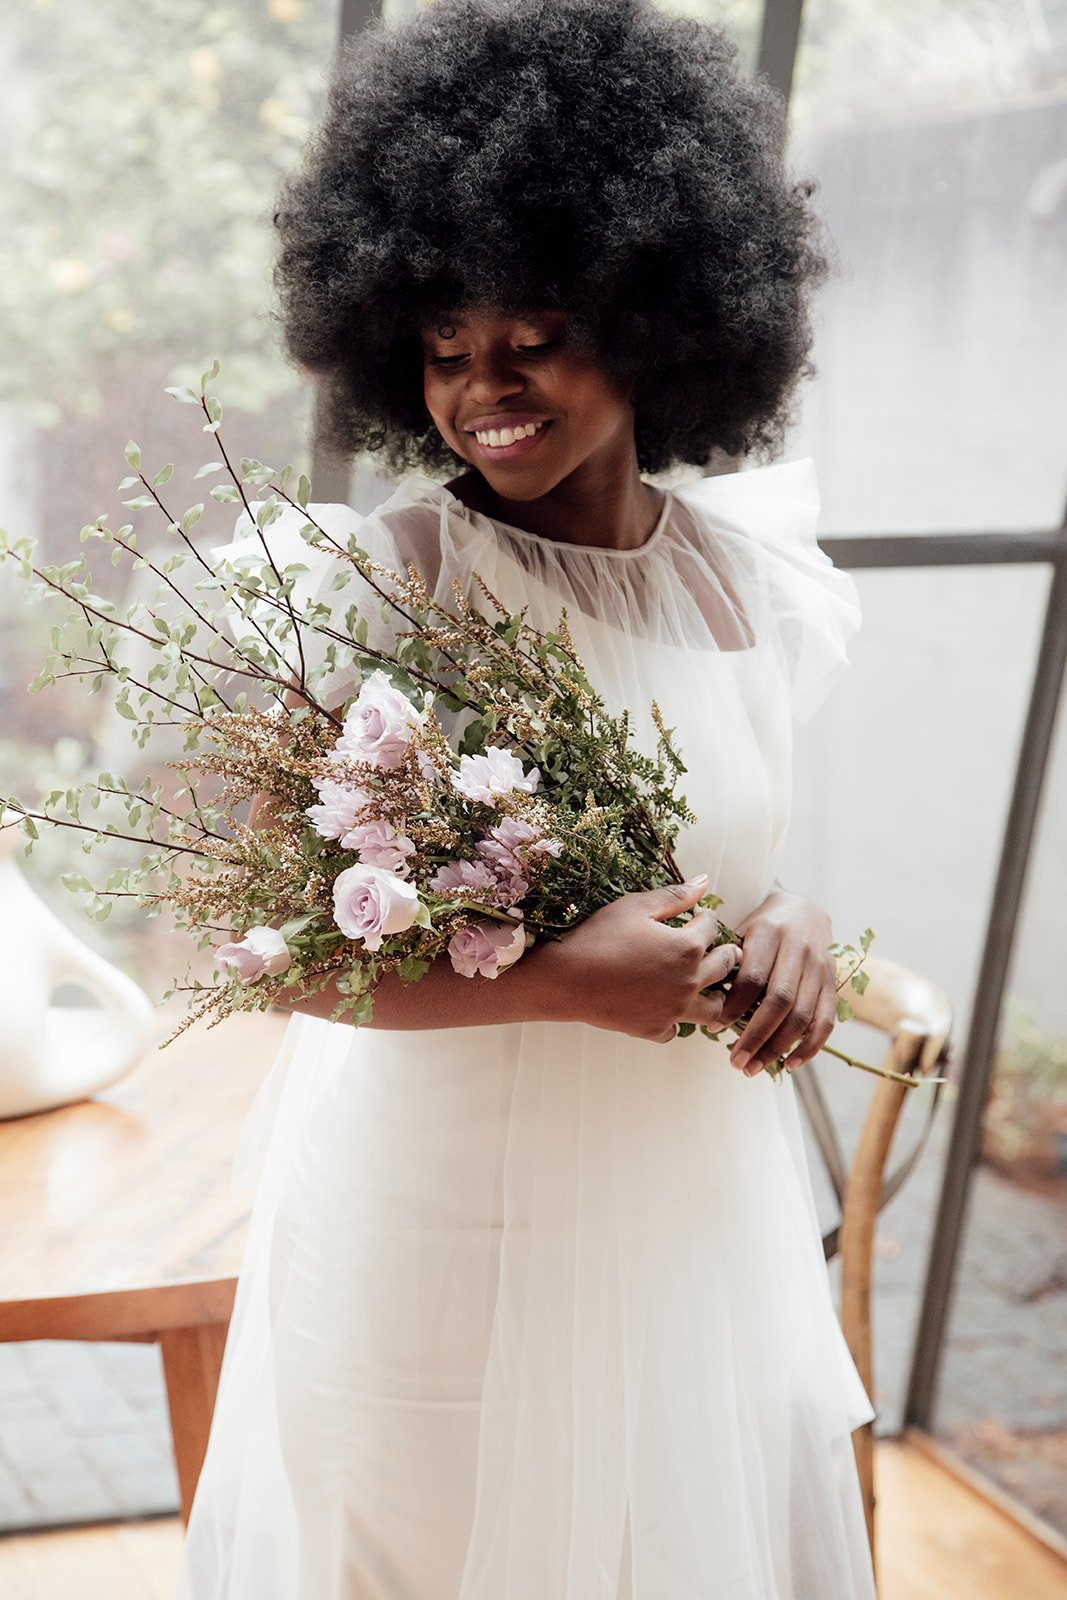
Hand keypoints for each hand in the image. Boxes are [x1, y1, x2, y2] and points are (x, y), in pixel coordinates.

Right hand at [550, 876, 741, 1043]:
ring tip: (710, 989)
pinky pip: (675, 1030)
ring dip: (715, 996)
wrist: (566, 979)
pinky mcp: (655, 1029)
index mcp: (688, 947)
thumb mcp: (636, 906)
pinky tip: (667, 1009)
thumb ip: (674, 896)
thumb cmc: (599, 937)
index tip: (702, 917)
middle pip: (724, 967)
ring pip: (712, 1008)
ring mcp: (674, 1010)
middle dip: (726, 954)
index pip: (712, 928)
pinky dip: (675, 1020)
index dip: (707, 918)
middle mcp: (689, 981)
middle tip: (725, 951)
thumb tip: (704, 882)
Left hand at [715, 889, 836, 1075]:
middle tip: (736, 1062)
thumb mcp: (741, 931)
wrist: (803, 912)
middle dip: (756, 1036)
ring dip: (777, 1047)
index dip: (733, 1006)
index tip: (714, 1027)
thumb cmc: (761, 928)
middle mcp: (799, 949)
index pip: (753, 976)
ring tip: (754, 1068)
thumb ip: (728, 962)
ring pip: (802, 1015)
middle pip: (779, 1000)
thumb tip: (703, 1003)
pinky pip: (825, 1021)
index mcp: (770, 933)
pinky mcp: (833, 984)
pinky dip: (809, 1047)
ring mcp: (820, 968)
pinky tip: (790, 1064)